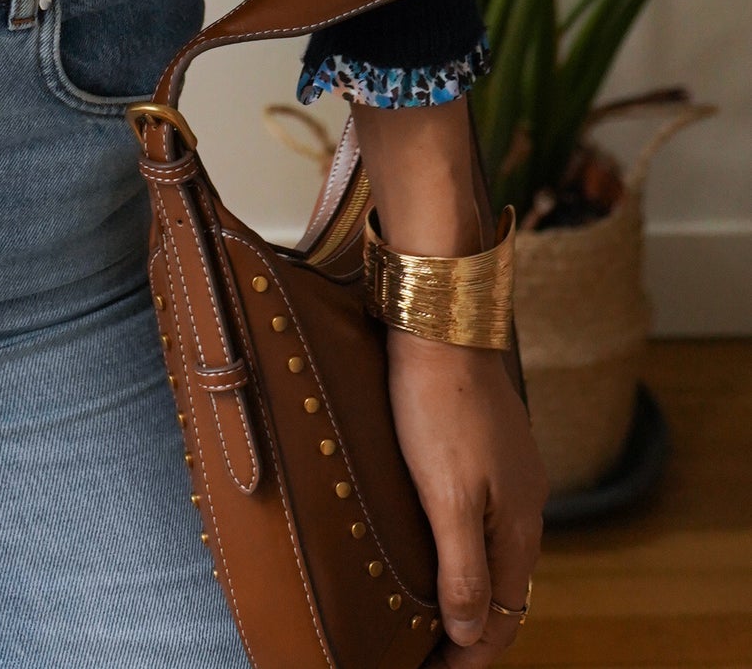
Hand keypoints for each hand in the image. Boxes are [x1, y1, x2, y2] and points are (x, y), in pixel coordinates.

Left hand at [352, 98, 546, 656]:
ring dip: (466, 588)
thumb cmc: (437, 402)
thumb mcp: (447, 495)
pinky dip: (461, 547)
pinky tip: (432, 542)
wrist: (439, 313)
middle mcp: (523, 502)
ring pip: (493, 551)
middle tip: (427, 654)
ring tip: (425, 613)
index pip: (507, 616)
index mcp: (518, 524)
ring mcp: (506, 469)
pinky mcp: (484, 442)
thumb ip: (462, 567)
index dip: (473, 654)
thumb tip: (472, 634)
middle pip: (505, 589)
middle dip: (473, 629)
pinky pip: (480, 515)